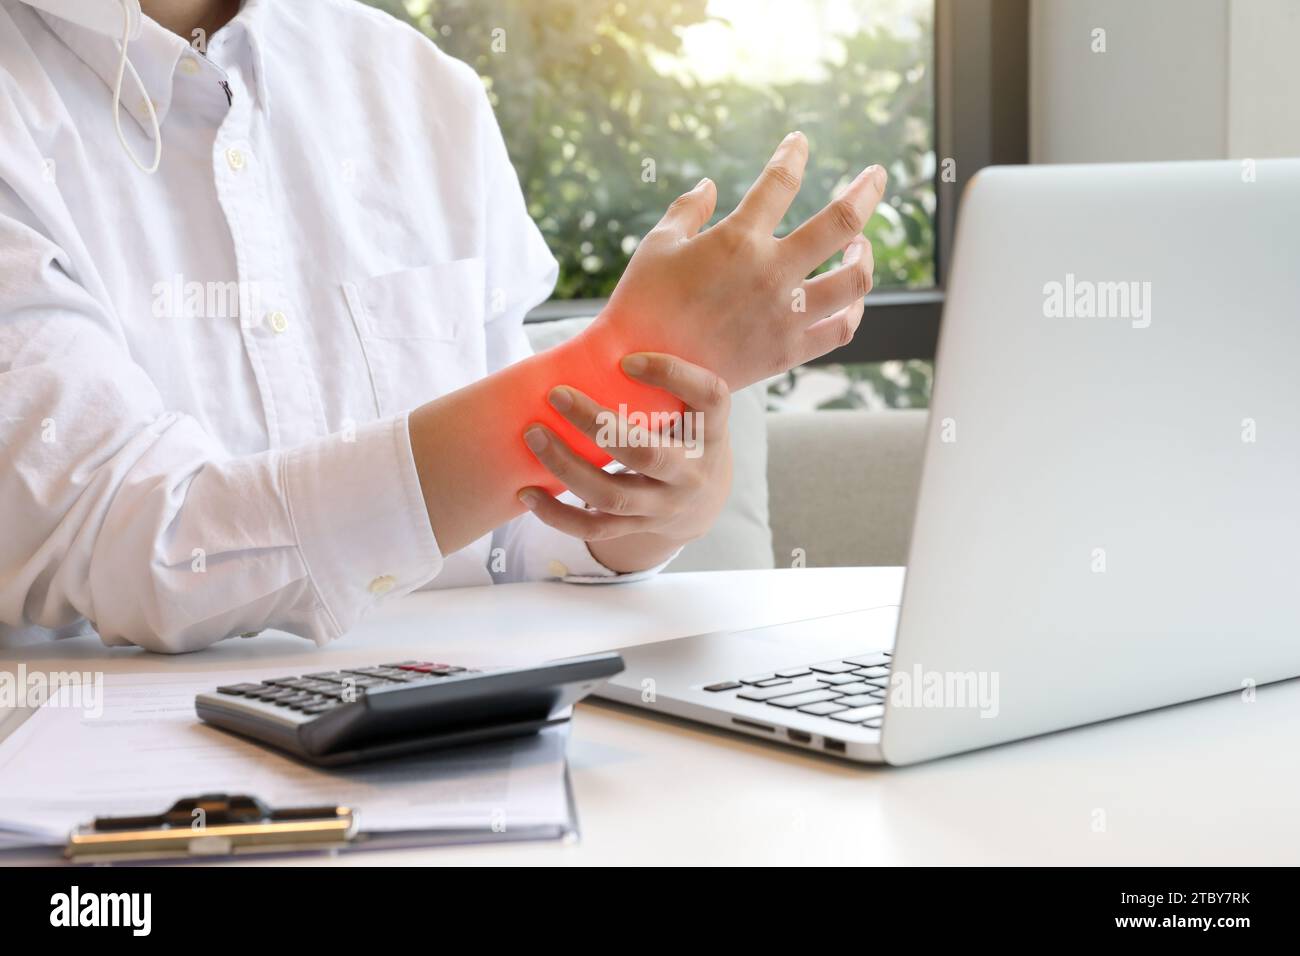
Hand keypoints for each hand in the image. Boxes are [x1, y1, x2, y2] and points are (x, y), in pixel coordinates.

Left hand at [517, 353, 732, 571]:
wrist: (703, 498)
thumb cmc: (685, 430)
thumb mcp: (690, 405)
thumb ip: (662, 379)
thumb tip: (600, 337)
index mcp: (712, 430)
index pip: (709, 397)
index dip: (671, 375)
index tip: (626, 359)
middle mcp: (693, 471)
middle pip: (645, 453)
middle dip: (596, 423)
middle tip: (556, 394)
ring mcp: (664, 506)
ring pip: (612, 495)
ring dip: (566, 466)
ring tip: (533, 434)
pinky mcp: (637, 527)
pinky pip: (595, 528)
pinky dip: (557, 515)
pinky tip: (527, 492)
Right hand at [593, 132, 885, 391]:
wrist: (637, 376)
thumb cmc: (641, 305)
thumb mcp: (656, 245)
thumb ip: (688, 209)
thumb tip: (711, 185)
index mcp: (737, 240)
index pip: (779, 182)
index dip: (792, 155)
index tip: (798, 143)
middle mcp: (771, 274)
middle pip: (841, 222)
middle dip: (866, 191)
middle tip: (877, 175)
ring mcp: (785, 315)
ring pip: (853, 279)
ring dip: (865, 254)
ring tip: (861, 244)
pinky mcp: (787, 352)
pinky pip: (840, 330)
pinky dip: (853, 311)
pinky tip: (850, 298)